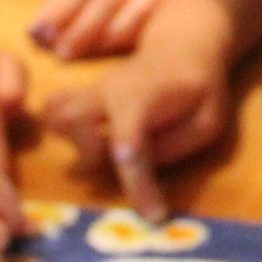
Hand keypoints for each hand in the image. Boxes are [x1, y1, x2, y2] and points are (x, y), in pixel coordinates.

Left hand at [29, 0, 188, 59]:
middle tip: (59, 53)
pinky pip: (152, 23)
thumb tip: (35, 36)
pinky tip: (106, 51)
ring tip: (78, 55)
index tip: (40, 35)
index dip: (61, 9)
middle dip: (80, 29)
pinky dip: (125, 40)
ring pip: (133, 12)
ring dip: (102, 39)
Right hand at [42, 37, 232, 221]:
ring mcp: (92, 92)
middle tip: (120, 166)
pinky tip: (84, 140)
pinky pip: (54, 109)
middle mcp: (107, 92)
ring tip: (100, 153)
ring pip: (55, 114)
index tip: (154, 215)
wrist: (183, 46)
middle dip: (89, 155)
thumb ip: (178, 144)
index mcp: (141, 99)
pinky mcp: (84, 96)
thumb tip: (144, 164)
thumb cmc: (199, 88)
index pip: (129, 145)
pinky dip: (61, 130)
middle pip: (71, 121)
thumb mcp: (208, 119)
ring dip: (72, 143)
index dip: (138, 185)